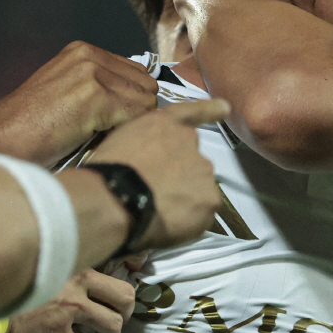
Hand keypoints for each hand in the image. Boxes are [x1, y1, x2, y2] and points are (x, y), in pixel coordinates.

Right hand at [0, 42, 158, 165]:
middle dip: (137, 108)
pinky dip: (129, 129)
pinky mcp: (96, 97)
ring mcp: (92, 74)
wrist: (3, 136)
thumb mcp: (67, 88)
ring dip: (133, 121)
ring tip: (106, 133)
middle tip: (114, 128)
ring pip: (146, 100)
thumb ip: (99, 84)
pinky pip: (138, 114)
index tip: (118, 117)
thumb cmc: (33, 124)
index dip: (133, 97)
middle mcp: (89, 56)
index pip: (136, 71)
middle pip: (146, 83)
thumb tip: (139, 99)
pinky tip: (104, 137)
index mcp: (83, 50)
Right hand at [0, 269, 135, 332]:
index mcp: (77, 263)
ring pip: (113, 325)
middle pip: (126, 298)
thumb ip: (71, 271)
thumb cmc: (16, 289)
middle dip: (124, 315)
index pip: (117, 273)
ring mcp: (70, 308)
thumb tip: (93, 283)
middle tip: (112, 323)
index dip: (121, 293)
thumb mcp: (50, 270)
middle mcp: (78, 282)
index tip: (116, 303)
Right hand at [90, 99, 225, 249]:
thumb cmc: (108, 171)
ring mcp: (203, 170)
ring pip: (200, 186)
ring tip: (161, 212)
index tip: (225, 108)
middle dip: (181, 175)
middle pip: (193, 160)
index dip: (209, 110)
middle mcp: (190, 141)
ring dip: (187, 197)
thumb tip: (151, 162)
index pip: (191, 113)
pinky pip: (203, 212)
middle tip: (158, 194)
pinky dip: (191, 219)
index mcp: (164, 125)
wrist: (115, 198)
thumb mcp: (121, 143)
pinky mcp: (210, 199)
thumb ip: (144, 145)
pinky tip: (170, 225)